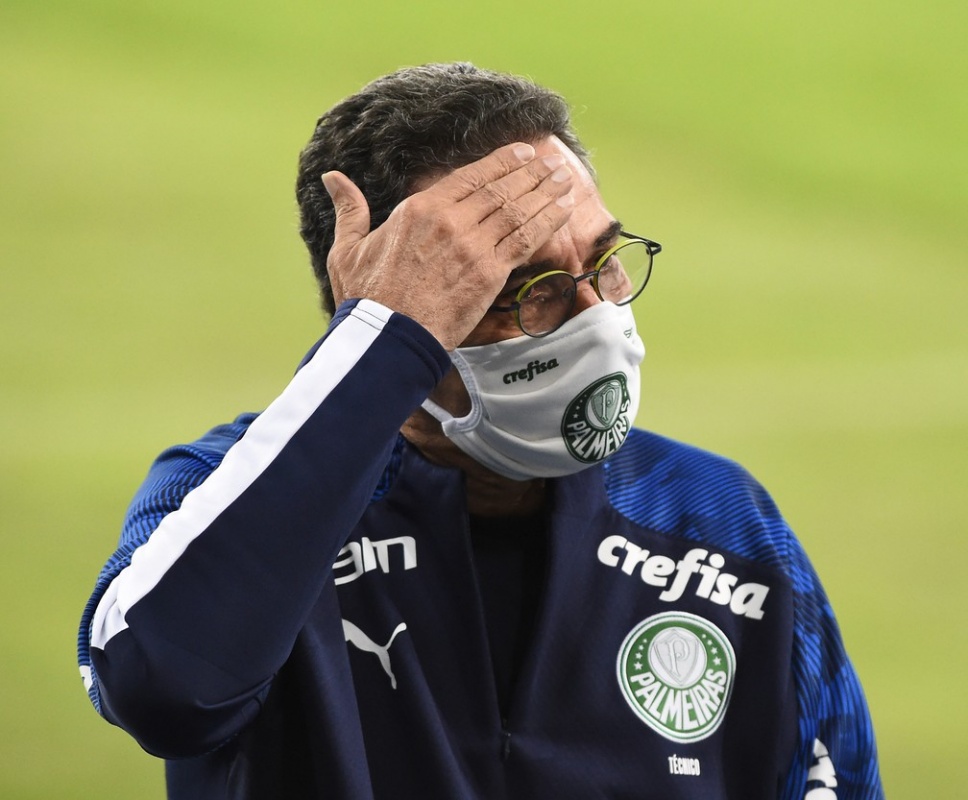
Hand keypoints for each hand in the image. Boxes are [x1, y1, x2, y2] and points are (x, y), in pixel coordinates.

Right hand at [321, 142, 574, 349]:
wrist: (388, 339)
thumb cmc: (366, 300)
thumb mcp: (347, 249)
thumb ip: (349, 210)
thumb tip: (332, 177)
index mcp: (418, 209)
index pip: (469, 177)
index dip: (500, 164)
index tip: (522, 155)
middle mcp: (449, 220)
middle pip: (499, 188)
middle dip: (530, 173)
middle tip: (552, 164)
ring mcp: (472, 245)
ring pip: (517, 209)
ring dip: (544, 192)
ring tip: (564, 179)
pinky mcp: (489, 272)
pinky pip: (526, 239)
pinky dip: (548, 221)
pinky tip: (564, 209)